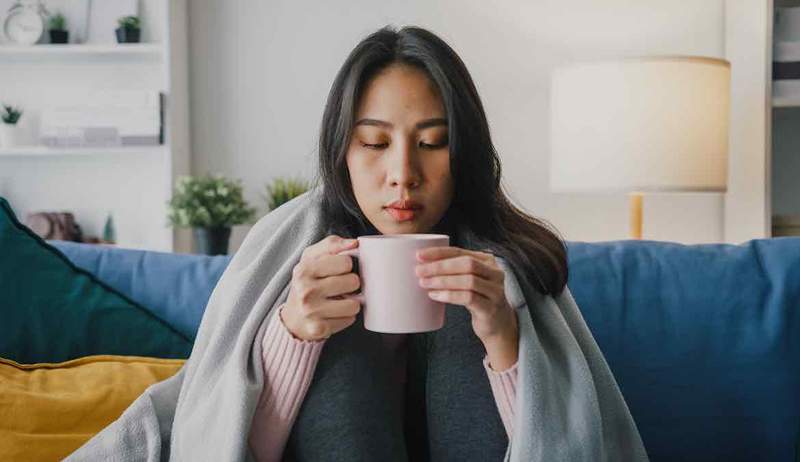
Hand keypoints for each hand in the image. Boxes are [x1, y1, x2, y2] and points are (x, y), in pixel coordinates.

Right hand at [281, 235, 361, 340]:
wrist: (292, 318)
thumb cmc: (307, 283)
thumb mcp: (312, 258)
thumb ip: (332, 245)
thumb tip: (355, 243)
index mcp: (305, 269)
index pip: (346, 261)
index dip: (347, 265)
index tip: (338, 271)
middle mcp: (305, 289)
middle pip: (353, 282)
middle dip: (351, 284)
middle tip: (339, 287)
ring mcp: (311, 311)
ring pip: (354, 304)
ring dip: (351, 303)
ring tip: (339, 301)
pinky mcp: (318, 328)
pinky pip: (349, 319)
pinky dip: (345, 317)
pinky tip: (334, 314)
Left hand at [416, 246, 518, 369]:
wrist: (498, 324)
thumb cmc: (478, 298)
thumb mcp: (469, 280)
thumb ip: (454, 271)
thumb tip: (422, 265)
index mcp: (488, 261)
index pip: (460, 251)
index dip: (439, 252)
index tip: (419, 255)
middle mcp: (495, 273)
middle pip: (466, 264)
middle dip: (440, 266)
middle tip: (419, 271)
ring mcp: (495, 291)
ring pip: (468, 280)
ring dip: (443, 281)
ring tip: (424, 283)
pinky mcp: (491, 308)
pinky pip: (469, 298)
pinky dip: (449, 295)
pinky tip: (436, 295)